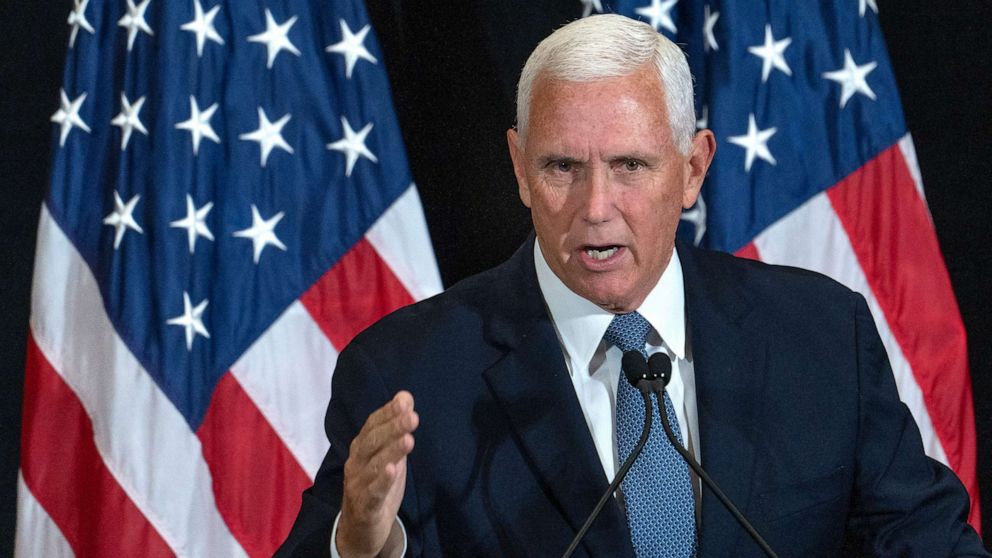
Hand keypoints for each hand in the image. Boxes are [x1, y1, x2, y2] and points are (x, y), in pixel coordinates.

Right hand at [336, 391, 418, 557]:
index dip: (387, 413)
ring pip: (373, 465)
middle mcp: (355, 463)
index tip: (405, 400)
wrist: (360, 530)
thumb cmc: (377, 486)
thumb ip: (396, 430)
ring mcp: (357, 484)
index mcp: (361, 448)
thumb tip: (405, 397)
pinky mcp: (364, 506)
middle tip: (413, 417)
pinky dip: (382, 481)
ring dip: (391, 451)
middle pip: (372, 442)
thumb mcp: (389, 456)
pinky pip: (372, 492)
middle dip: (392, 427)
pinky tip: (392, 470)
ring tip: (408, 439)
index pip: (372, 425)